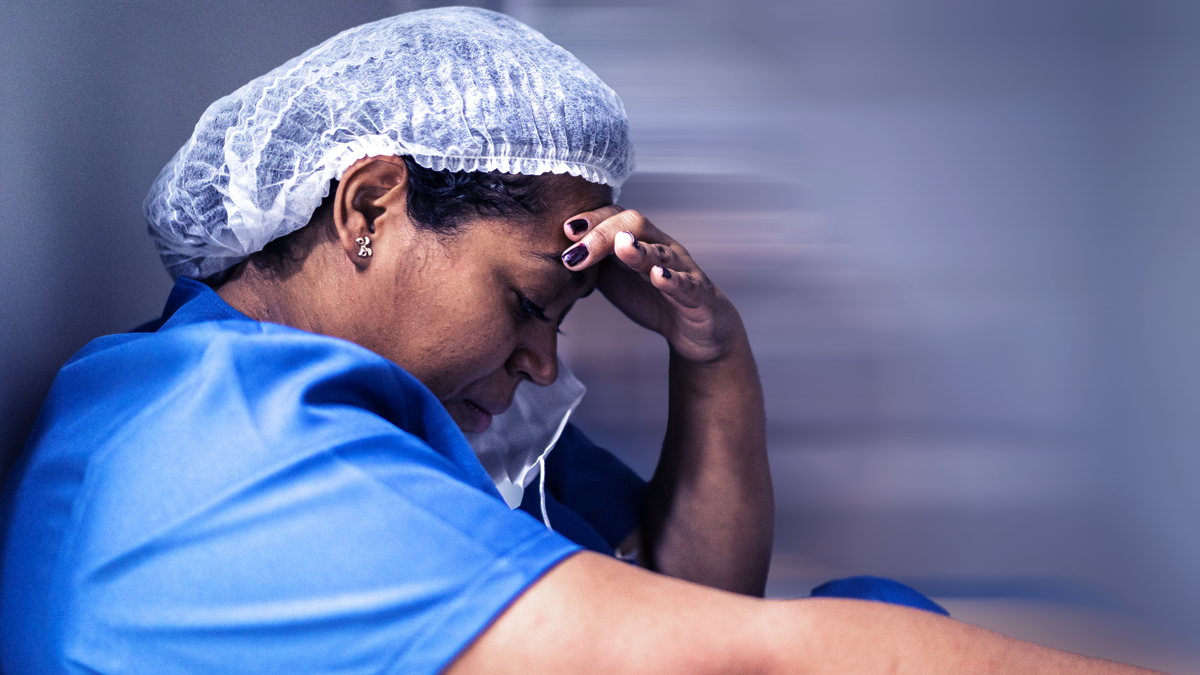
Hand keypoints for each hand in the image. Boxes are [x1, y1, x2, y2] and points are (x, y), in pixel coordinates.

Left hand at [560, 207, 743, 363]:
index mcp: (639, 241)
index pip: (614, 216)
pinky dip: (672, 280)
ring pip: (661, 250)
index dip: (591, 220)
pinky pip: (686, 284)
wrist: (695, 331)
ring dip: (639, 248)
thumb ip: (589, 264)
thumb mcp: (613, 278)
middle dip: (603, 234)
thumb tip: (547, 256)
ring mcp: (681, 269)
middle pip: (634, 224)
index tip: (565, 230)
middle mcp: (661, 247)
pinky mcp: (698, 294)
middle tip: (577, 251)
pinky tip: (658, 277)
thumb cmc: (652, 298)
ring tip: (621, 245)